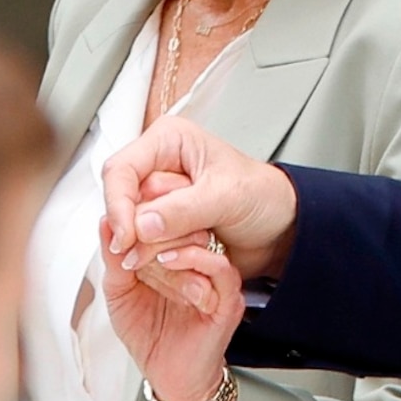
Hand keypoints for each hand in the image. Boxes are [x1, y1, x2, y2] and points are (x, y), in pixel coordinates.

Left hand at [99, 213, 245, 400]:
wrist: (169, 379)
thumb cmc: (150, 336)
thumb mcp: (119, 292)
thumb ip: (115, 258)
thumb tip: (106, 222)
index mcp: (178, 253)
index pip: (169, 216)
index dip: (144, 210)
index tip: (119, 216)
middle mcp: (200, 262)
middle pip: (188, 220)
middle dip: (152, 225)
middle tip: (128, 237)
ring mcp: (216, 280)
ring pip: (203, 239)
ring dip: (169, 241)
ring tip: (143, 252)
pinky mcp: (227, 301)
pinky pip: (221, 269)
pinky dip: (194, 260)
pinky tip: (169, 262)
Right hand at [102, 115, 299, 282]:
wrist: (282, 228)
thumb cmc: (265, 197)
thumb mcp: (228, 197)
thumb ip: (184, 209)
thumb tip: (142, 224)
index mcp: (169, 142)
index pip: (120, 170)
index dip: (118, 205)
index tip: (126, 238)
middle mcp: (158, 167)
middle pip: (123, 203)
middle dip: (141, 231)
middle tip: (171, 247)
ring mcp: (159, 199)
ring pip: (132, 229)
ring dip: (158, 246)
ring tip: (197, 245)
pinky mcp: (162, 226)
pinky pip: (145, 246)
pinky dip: (162, 258)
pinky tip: (189, 257)